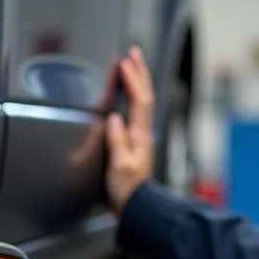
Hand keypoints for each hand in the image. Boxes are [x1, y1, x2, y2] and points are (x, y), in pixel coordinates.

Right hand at [105, 45, 155, 213]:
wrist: (137, 205)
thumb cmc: (128, 189)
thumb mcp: (119, 165)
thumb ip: (117, 141)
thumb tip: (114, 117)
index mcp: (139, 136)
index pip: (139, 101)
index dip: (132, 80)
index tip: (124, 63)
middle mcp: (142, 133)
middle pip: (144, 96)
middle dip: (139, 73)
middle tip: (133, 53)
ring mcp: (140, 137)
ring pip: (142, 102)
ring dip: (138, 82)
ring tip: (132, 66)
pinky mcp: (135, 142)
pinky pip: (137, 111)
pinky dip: (134, 97)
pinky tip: (129, 94)